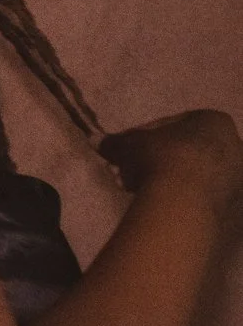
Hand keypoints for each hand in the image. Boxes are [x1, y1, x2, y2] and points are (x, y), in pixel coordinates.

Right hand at [100, 110, 242, 218]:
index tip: (128, 150)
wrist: (185, 200)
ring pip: (196, 174)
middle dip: (159, 160)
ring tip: (142, 191)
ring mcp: (238, 176)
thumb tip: (97, 141)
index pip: (175, 124)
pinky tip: (160, 204)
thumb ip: (116, 142)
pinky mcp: (236, 204)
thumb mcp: (129, 145)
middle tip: (133, 173)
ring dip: (170, 180)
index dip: (146, 136)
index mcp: (215, 121)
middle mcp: (235, 145)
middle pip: (189, 150)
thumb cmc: (161, 157)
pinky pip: (203, 196)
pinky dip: (183, 198)